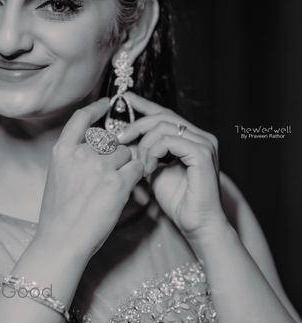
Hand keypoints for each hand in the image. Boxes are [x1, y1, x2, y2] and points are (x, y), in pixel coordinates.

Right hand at [36, 97, 144, 260]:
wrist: (62, 240)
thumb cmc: (59, 216)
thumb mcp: (57, 178)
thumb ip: (73, 159)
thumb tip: (94, 151)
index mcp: (62, 151)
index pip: (81, 119)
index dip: (96, 108)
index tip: (107, 103)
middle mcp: (81, 153)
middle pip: (110, 140)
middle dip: (116, 154)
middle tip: (113, 174)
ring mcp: (100, 166)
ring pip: (126, 153)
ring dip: (127, 166)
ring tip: (116, 187)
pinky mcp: (118, 182)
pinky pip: (137, 168)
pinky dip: (138, 175)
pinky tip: (130, 186)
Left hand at [117, 91, 228, 241]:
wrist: (196, 223)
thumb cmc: (177, 201)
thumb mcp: (154, 170)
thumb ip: (145, 153)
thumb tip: (125, 140)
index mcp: (191, 138)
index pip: (164, 114)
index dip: (144, 105)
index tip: (124, 99)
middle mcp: (201, 136)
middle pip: (162, 117)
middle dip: (137, 126)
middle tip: (119, 140)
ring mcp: (204, 143)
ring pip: (163, 127)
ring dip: (144, 145)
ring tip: (140, 166)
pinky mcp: (203, 154)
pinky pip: (170, 141)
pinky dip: (153, 152)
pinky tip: (148, 169)